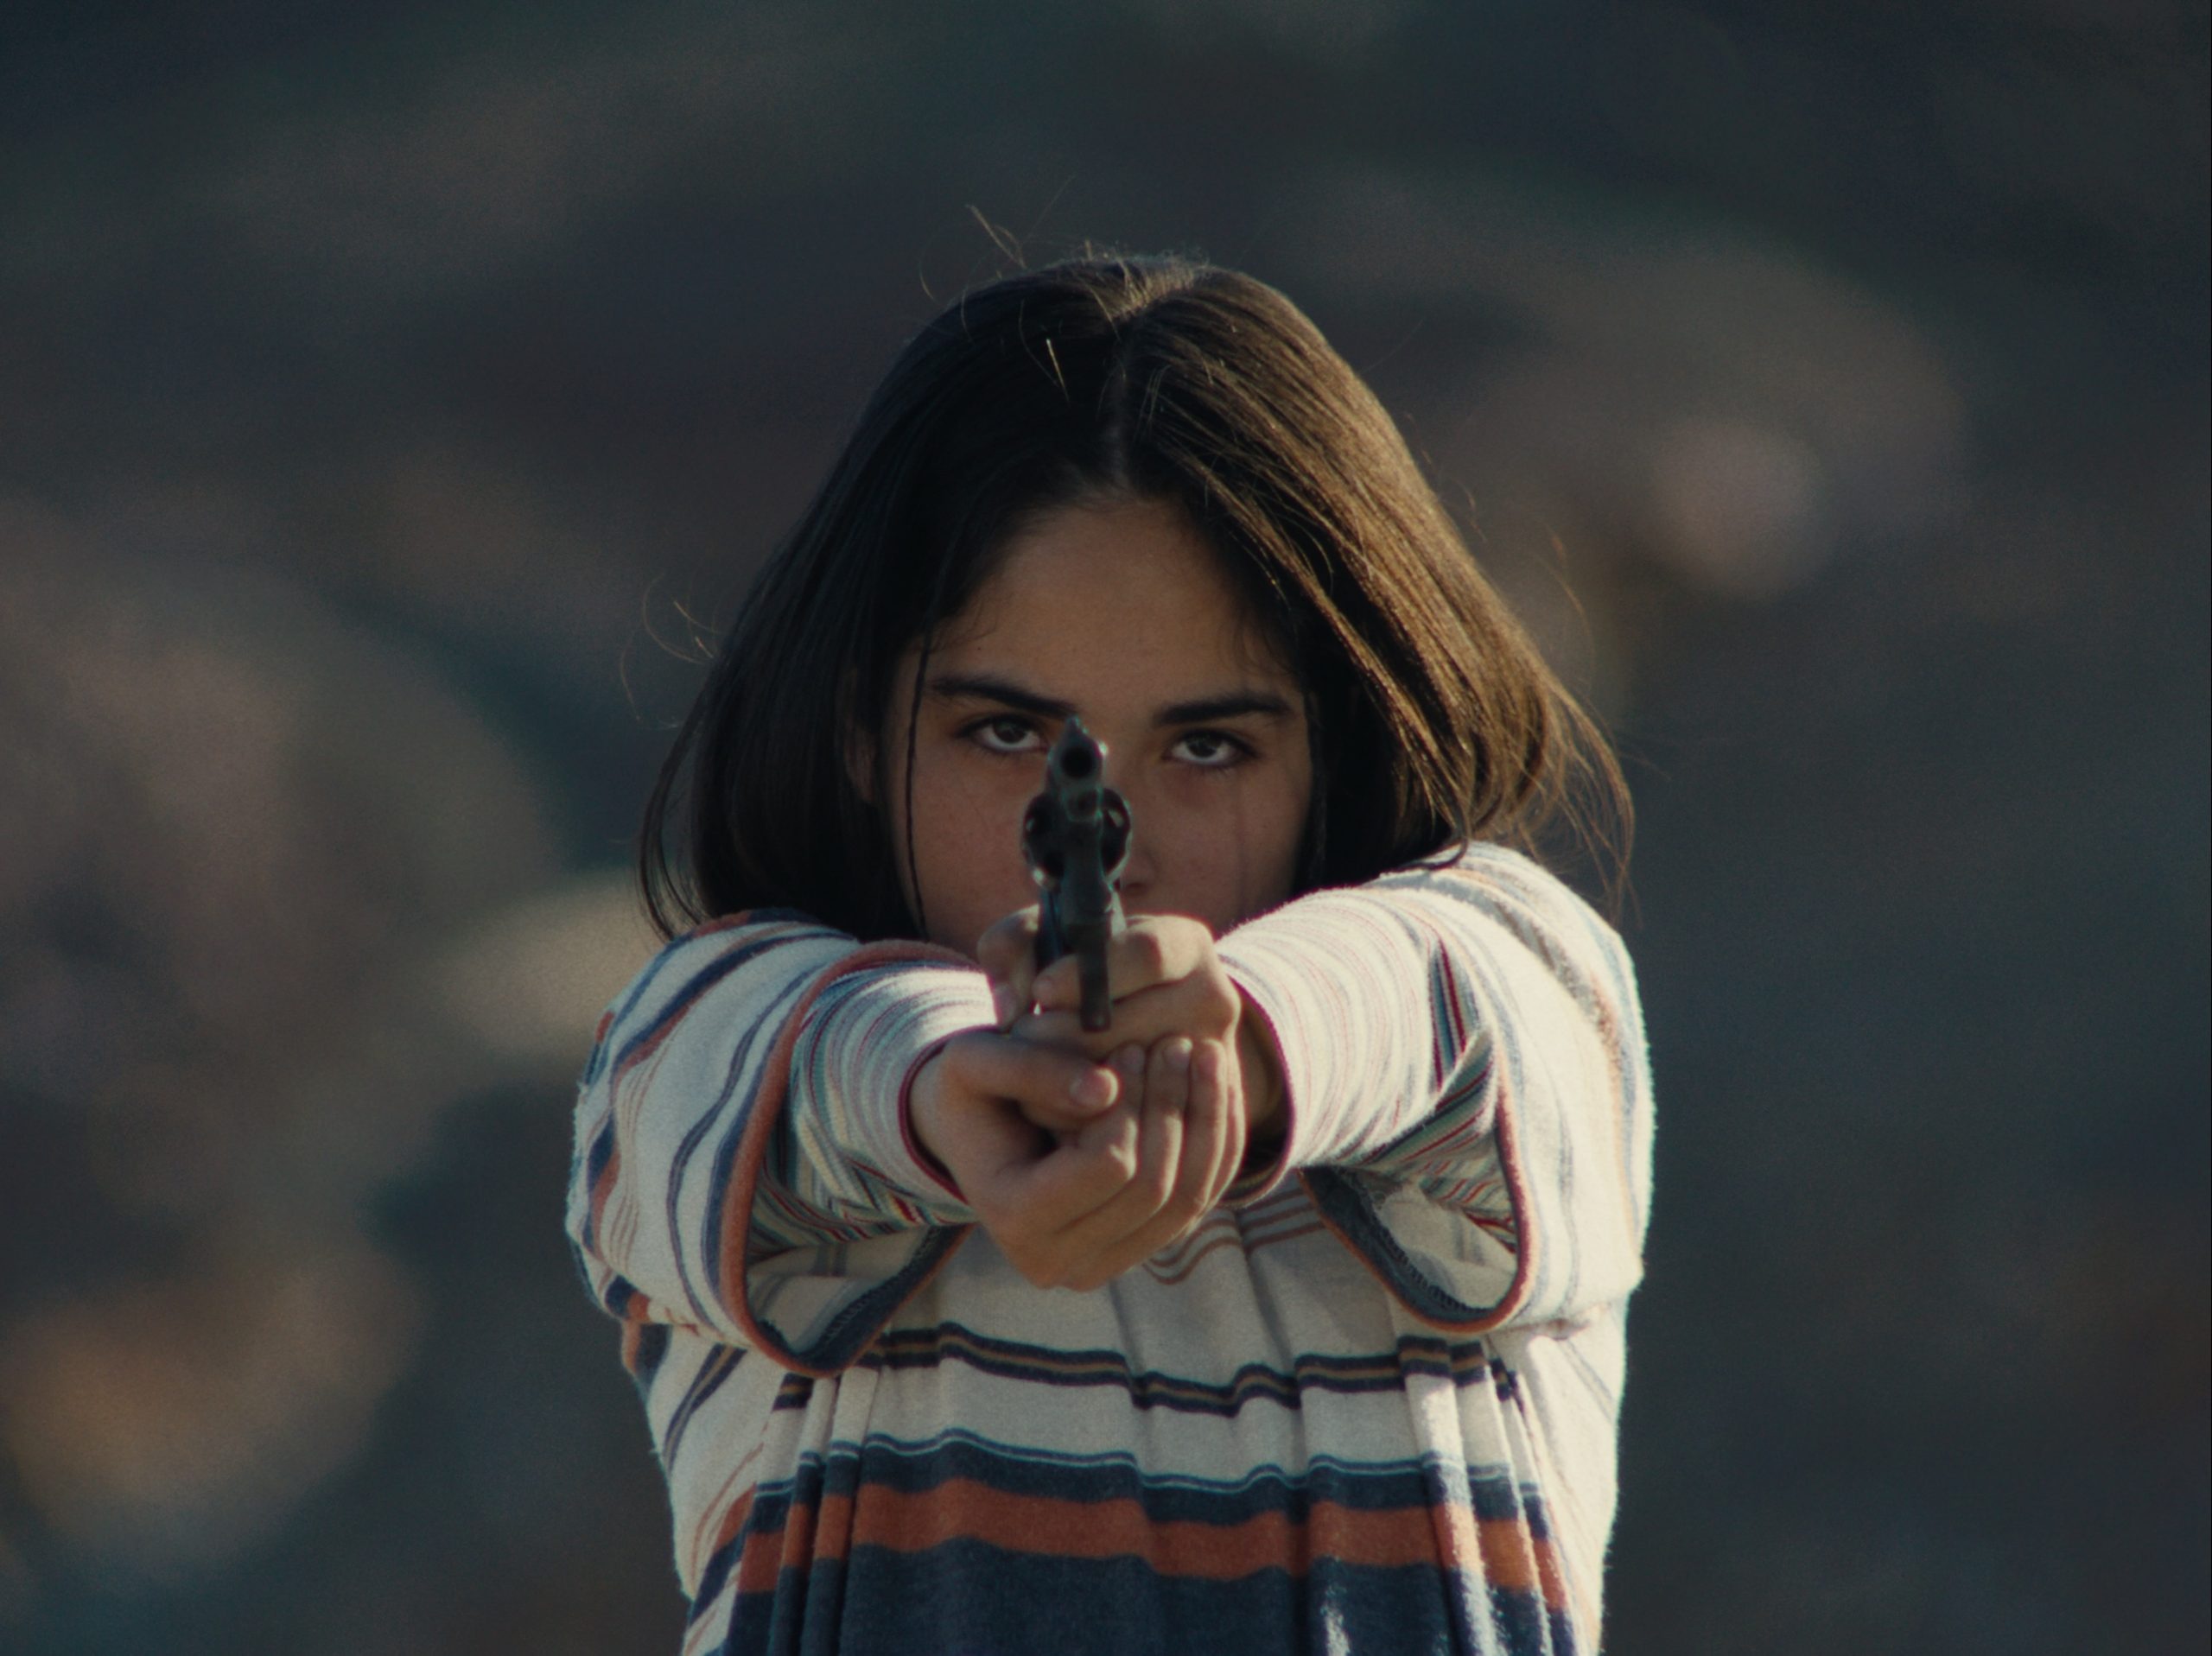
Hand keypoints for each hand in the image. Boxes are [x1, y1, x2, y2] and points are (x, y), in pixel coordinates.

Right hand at [908, 1030, 1244, 1289]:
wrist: (980, 1129)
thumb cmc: (974, 1089)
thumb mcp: (977, 1061)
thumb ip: (1031, 1069)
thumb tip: (1105, 1089)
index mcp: (1014, 1220)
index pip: (1106, 1166)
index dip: (1130, 1104)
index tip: (1135, 1045)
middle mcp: (1058, 1262)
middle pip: (1151, 1189)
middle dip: (1171, 1107)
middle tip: (1177, 1043)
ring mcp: (1103, 1264)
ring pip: (1187, 1201)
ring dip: (1205, 1122)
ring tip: (1203, 1055)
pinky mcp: (1138, 1250)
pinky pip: (1200, 1200)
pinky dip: (1215, 1142)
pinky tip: (1216, 1086)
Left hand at [976, 911, 1286, 1147]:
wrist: (1130, 1021)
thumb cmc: (1077, 970)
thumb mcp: (1049, 939)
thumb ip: (1011, 944)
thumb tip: (1013, 1004)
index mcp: (1187, 944)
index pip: (1146, 954)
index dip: (1086, 974)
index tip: (1041, 991)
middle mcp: (1213, 1000)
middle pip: (1126, 1026)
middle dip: (1055, 1035)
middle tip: (1023, 1035)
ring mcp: (1206, 1060)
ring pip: (1118, 1080)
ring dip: (1057, 1080)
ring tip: (1036, 1064)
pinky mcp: (1188, 1109)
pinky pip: (1117, 1121)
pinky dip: (1073, 1116)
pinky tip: (1055, 1098)